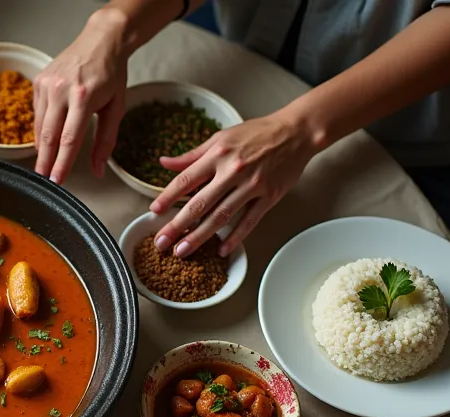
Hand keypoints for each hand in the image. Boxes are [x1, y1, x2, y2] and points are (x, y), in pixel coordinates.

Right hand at [33, 10, 127, 182]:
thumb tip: (97, 170)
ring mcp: (46, 83)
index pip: (69, 139)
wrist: (101, 41)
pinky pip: (37, 112)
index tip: (57, 180)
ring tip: (44, 163)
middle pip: (48, 135)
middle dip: (45, 161)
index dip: (61, 163)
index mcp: (83, 97)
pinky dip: (41, 127)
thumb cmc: (111, 74)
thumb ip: (106, 141)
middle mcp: (61, 89)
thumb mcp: (116, 108)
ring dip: (42, 147)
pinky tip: (47, 136)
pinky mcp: (38, 80)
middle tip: (44, 179)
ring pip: (39, 125)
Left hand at [149, 111, 320, 257]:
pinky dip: (235, 237)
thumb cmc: (257, 133)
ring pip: (221, 216)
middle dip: (177, 225)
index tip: (153, 212)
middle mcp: (233, 170)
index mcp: (218, 154)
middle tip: (161, 243)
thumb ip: (192, 154)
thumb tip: (164, 162)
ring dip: (200, 236)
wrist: (296, 132)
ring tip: (183, 251)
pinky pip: (249, 221)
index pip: (186, 179)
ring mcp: (252, 185)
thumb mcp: (221, 137)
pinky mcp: (269, 196)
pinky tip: (221, 250)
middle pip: (200, 203)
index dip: (167, 197)